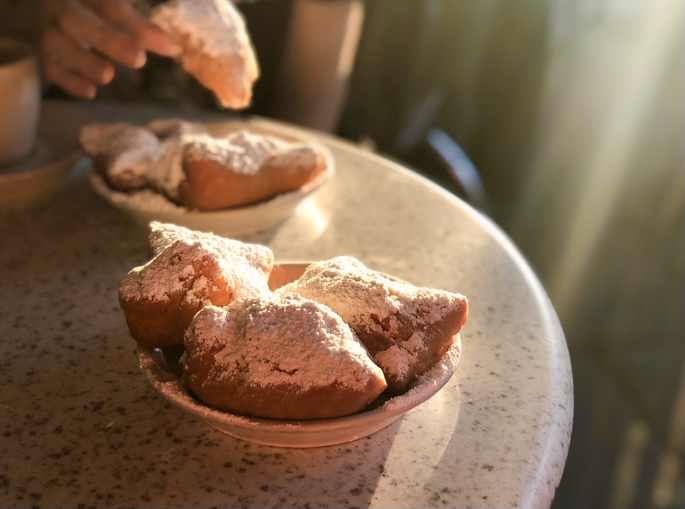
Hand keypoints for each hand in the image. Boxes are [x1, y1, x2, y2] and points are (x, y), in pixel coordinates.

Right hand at [41, 0, 179, 98]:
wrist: (47, 9)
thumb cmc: (91, 10)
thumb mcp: (112, 9)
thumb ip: (139, 27)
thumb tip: (172, 48)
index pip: (109, 5)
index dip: (138, 27)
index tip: (170, 47)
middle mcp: (60, 7)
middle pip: (76, 19)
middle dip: (107, 39)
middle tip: (138, 58)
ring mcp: (48, 31)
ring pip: (57, 43)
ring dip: (83, 62)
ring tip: (108, 75)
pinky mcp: (45, 54)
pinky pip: (51, 67)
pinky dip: (68, 81)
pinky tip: (89, 92)